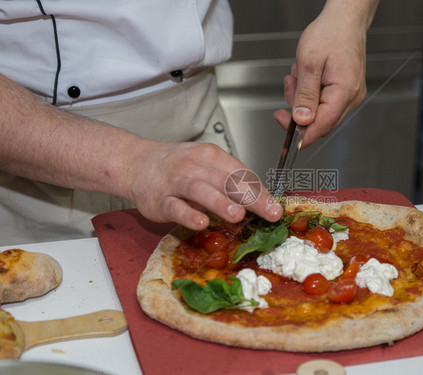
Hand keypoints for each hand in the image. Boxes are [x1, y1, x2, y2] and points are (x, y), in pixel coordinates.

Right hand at [126, 141, 282, 230]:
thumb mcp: (206, 164)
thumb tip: (260, 200)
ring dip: (220, 203)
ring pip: (200, 190)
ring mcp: (175, 182)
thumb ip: (229, 180)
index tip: (276, 207)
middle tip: (270, 213)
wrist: (136, 162)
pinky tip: (202, 223)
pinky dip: (188, 215)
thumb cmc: (177, 166)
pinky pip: (175, 207)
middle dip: (250, 198)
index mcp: (211, 156)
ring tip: (238, 216)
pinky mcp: (159, 199)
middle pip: (226, 181)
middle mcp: (194, 166)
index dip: (260, 191)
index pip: (240, 173)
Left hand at [273, 0, 377, 147]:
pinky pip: (325, 103)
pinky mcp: (347, 92)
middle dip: (299, 110)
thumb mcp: (308, 63)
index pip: (321, 126)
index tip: (284, 129)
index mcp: (345, 92)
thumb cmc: (329, 34)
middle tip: (290, 85)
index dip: (301, 134)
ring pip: (321, 113)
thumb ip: (305, 95)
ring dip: (303, 99)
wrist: (344, 19)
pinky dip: (311, 94)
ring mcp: (352, 96)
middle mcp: (352, 97)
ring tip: (298, 75)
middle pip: (321, 123)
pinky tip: (307, 78)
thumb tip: (302, 121)